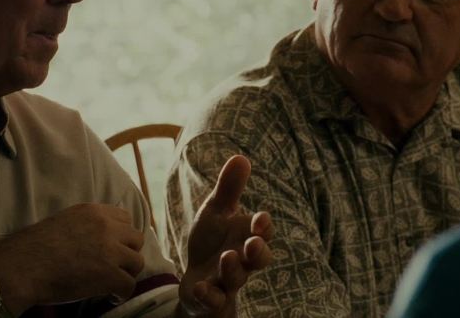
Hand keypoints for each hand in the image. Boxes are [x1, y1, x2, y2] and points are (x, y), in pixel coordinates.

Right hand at [0, 203, 144, 313]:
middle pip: (136, 239)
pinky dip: (121, 293)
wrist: (21, 267)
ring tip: (113, 283)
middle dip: (127, 253)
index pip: (125, 218)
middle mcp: (106, 226)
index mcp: (93, 211)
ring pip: (137, 262)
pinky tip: (111, 297)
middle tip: (115, 266)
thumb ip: (85, 224)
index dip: (122, 235)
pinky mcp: (109, 274)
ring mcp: (110, 250)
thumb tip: (96, 237)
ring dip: (126, 273)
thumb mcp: (63, 222)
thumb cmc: (32, 247)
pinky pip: (128, 285)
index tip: (116, 247)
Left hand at [178, 155, 274, 316]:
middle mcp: (242, 260)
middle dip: (258, 252)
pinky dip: (210, 296)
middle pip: (258, 259)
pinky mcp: (211, 299)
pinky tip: (202, 288)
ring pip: (237, 279)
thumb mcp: (216, 212)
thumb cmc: (212, 242)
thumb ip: (229, 189)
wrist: (197, 278)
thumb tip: (240, 156)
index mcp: (246, 237)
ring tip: (226, 257)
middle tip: (252, 243)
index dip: (263, 227)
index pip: (262, 232)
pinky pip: (214, 301)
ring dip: (233, 270)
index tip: (260, 218)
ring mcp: (227, 282)